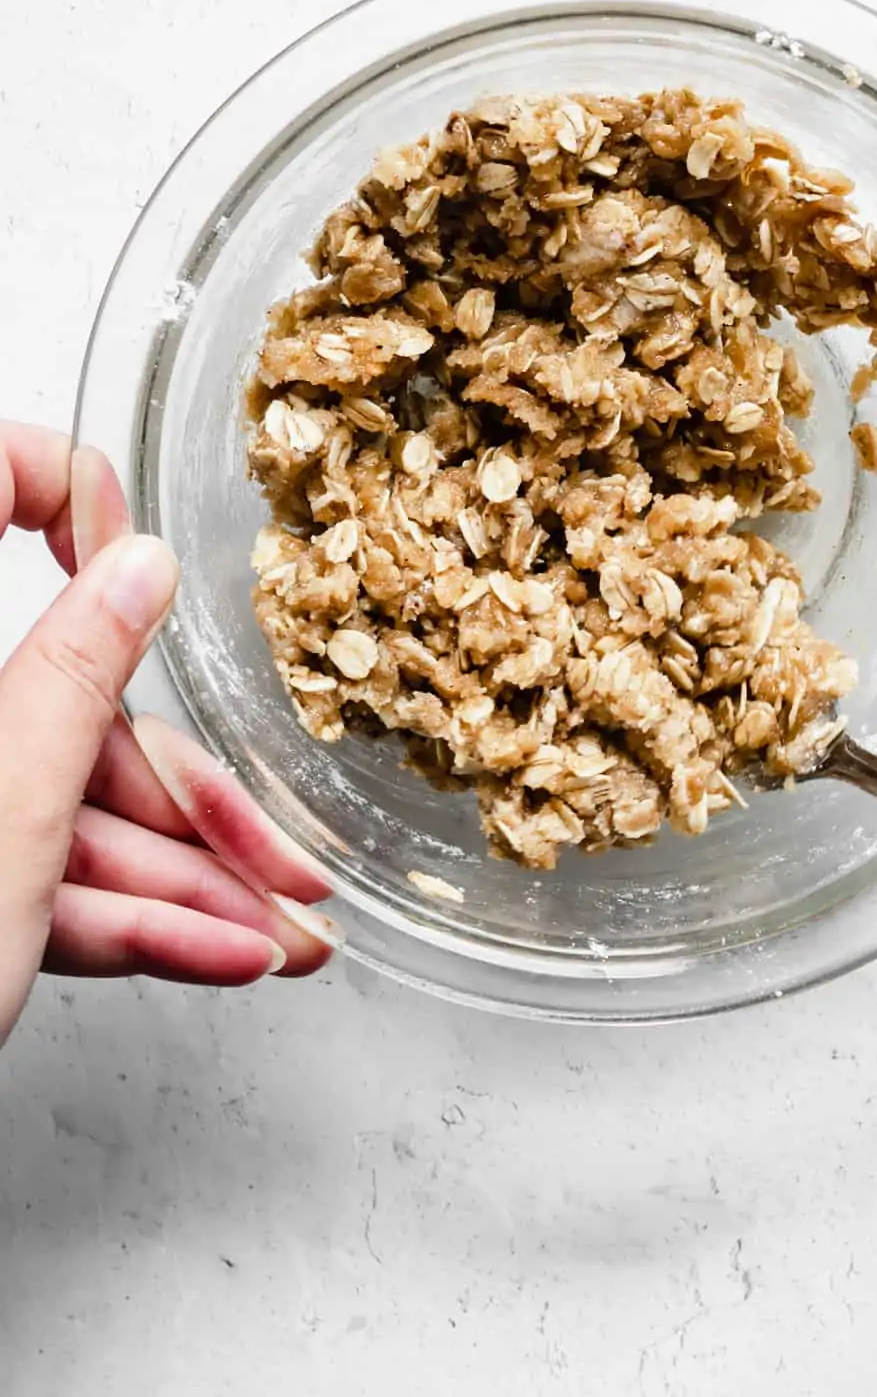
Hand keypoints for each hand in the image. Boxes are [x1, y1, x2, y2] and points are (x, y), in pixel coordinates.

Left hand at [0, 422, 339, 1050]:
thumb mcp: (6, 818)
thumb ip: (76, 681)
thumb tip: (138, 566)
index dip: (62, 490)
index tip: (136, 549)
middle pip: (67, 709)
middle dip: (190, 802)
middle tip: (283, 851)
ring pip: (73, 811)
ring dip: (190, 882)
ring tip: (281, 933)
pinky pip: (51, 880)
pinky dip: (136, 920)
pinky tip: (221, 951)